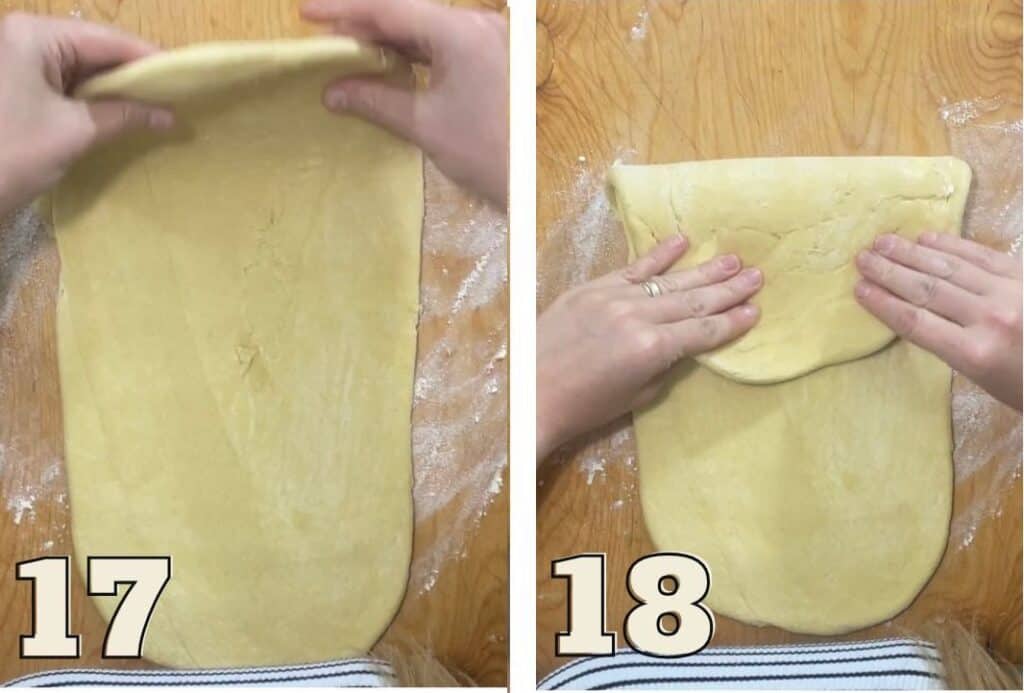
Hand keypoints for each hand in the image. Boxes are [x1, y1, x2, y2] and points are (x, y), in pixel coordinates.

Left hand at [0, 13, 173, 217]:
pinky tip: (124, 115)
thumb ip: (125, 115)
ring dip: (116, 91)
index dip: (149, 60)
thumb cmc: (12, 153)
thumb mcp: (76, 131)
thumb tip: (170, 115)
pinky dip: (95, 100)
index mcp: (34, 36)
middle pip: (95, 50)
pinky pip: (67, 85)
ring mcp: (19, 62)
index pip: (107, 40)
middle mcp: (25, 39)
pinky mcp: (18, 86)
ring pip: (82, 69)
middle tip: (176, 98)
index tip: (187, 80)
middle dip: (133, 76)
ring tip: (157, 108)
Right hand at [301, 0, 507, 208]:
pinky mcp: (490, 56)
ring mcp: (488, 38)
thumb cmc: (483, 153)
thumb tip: (331, 91)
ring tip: (347, 50)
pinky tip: (384, 62)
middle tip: (323, 35)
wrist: (531, 183)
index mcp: (462, 33)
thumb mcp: (422, 124)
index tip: (308, 13)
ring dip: (386, 38)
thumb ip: (374, 100)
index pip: (391, 9)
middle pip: (409, 13)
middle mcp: (478, 24)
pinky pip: (442, 43)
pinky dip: (411, 51)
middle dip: (364, 24)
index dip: (345, 10)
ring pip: (424, 27)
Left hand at [537, 235, 761, 460]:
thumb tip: (682, 344)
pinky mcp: (592, 288)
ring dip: (704, 270)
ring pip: (669, 281)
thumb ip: (663, 366)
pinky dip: (658, 255)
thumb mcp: (635, 396)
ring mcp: (614, 297)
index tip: (756, 311)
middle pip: (693, 301)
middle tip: (758, 276)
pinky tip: (682, 241)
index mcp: (652, 349)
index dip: (731, 323)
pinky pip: (633, 268)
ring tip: (734, 259)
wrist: (529, 393)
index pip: (702, 332)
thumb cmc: (583, 406)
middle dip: (728, 290)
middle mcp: (638, 317)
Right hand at [856, 233, 1021, 409]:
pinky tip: (928, 239)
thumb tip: (921, 314)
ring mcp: (1012, 293)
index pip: (916, 323)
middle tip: (862, 258)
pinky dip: (952, 245)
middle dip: (890, 272)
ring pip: (950, 267)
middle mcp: (991, 319)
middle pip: (927, 290)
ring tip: (884, 242)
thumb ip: (957, 347)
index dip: (883, 303)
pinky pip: (982, 256)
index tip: (858, 289)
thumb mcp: (988, 382)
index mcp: (976, 354)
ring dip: (912, 253)